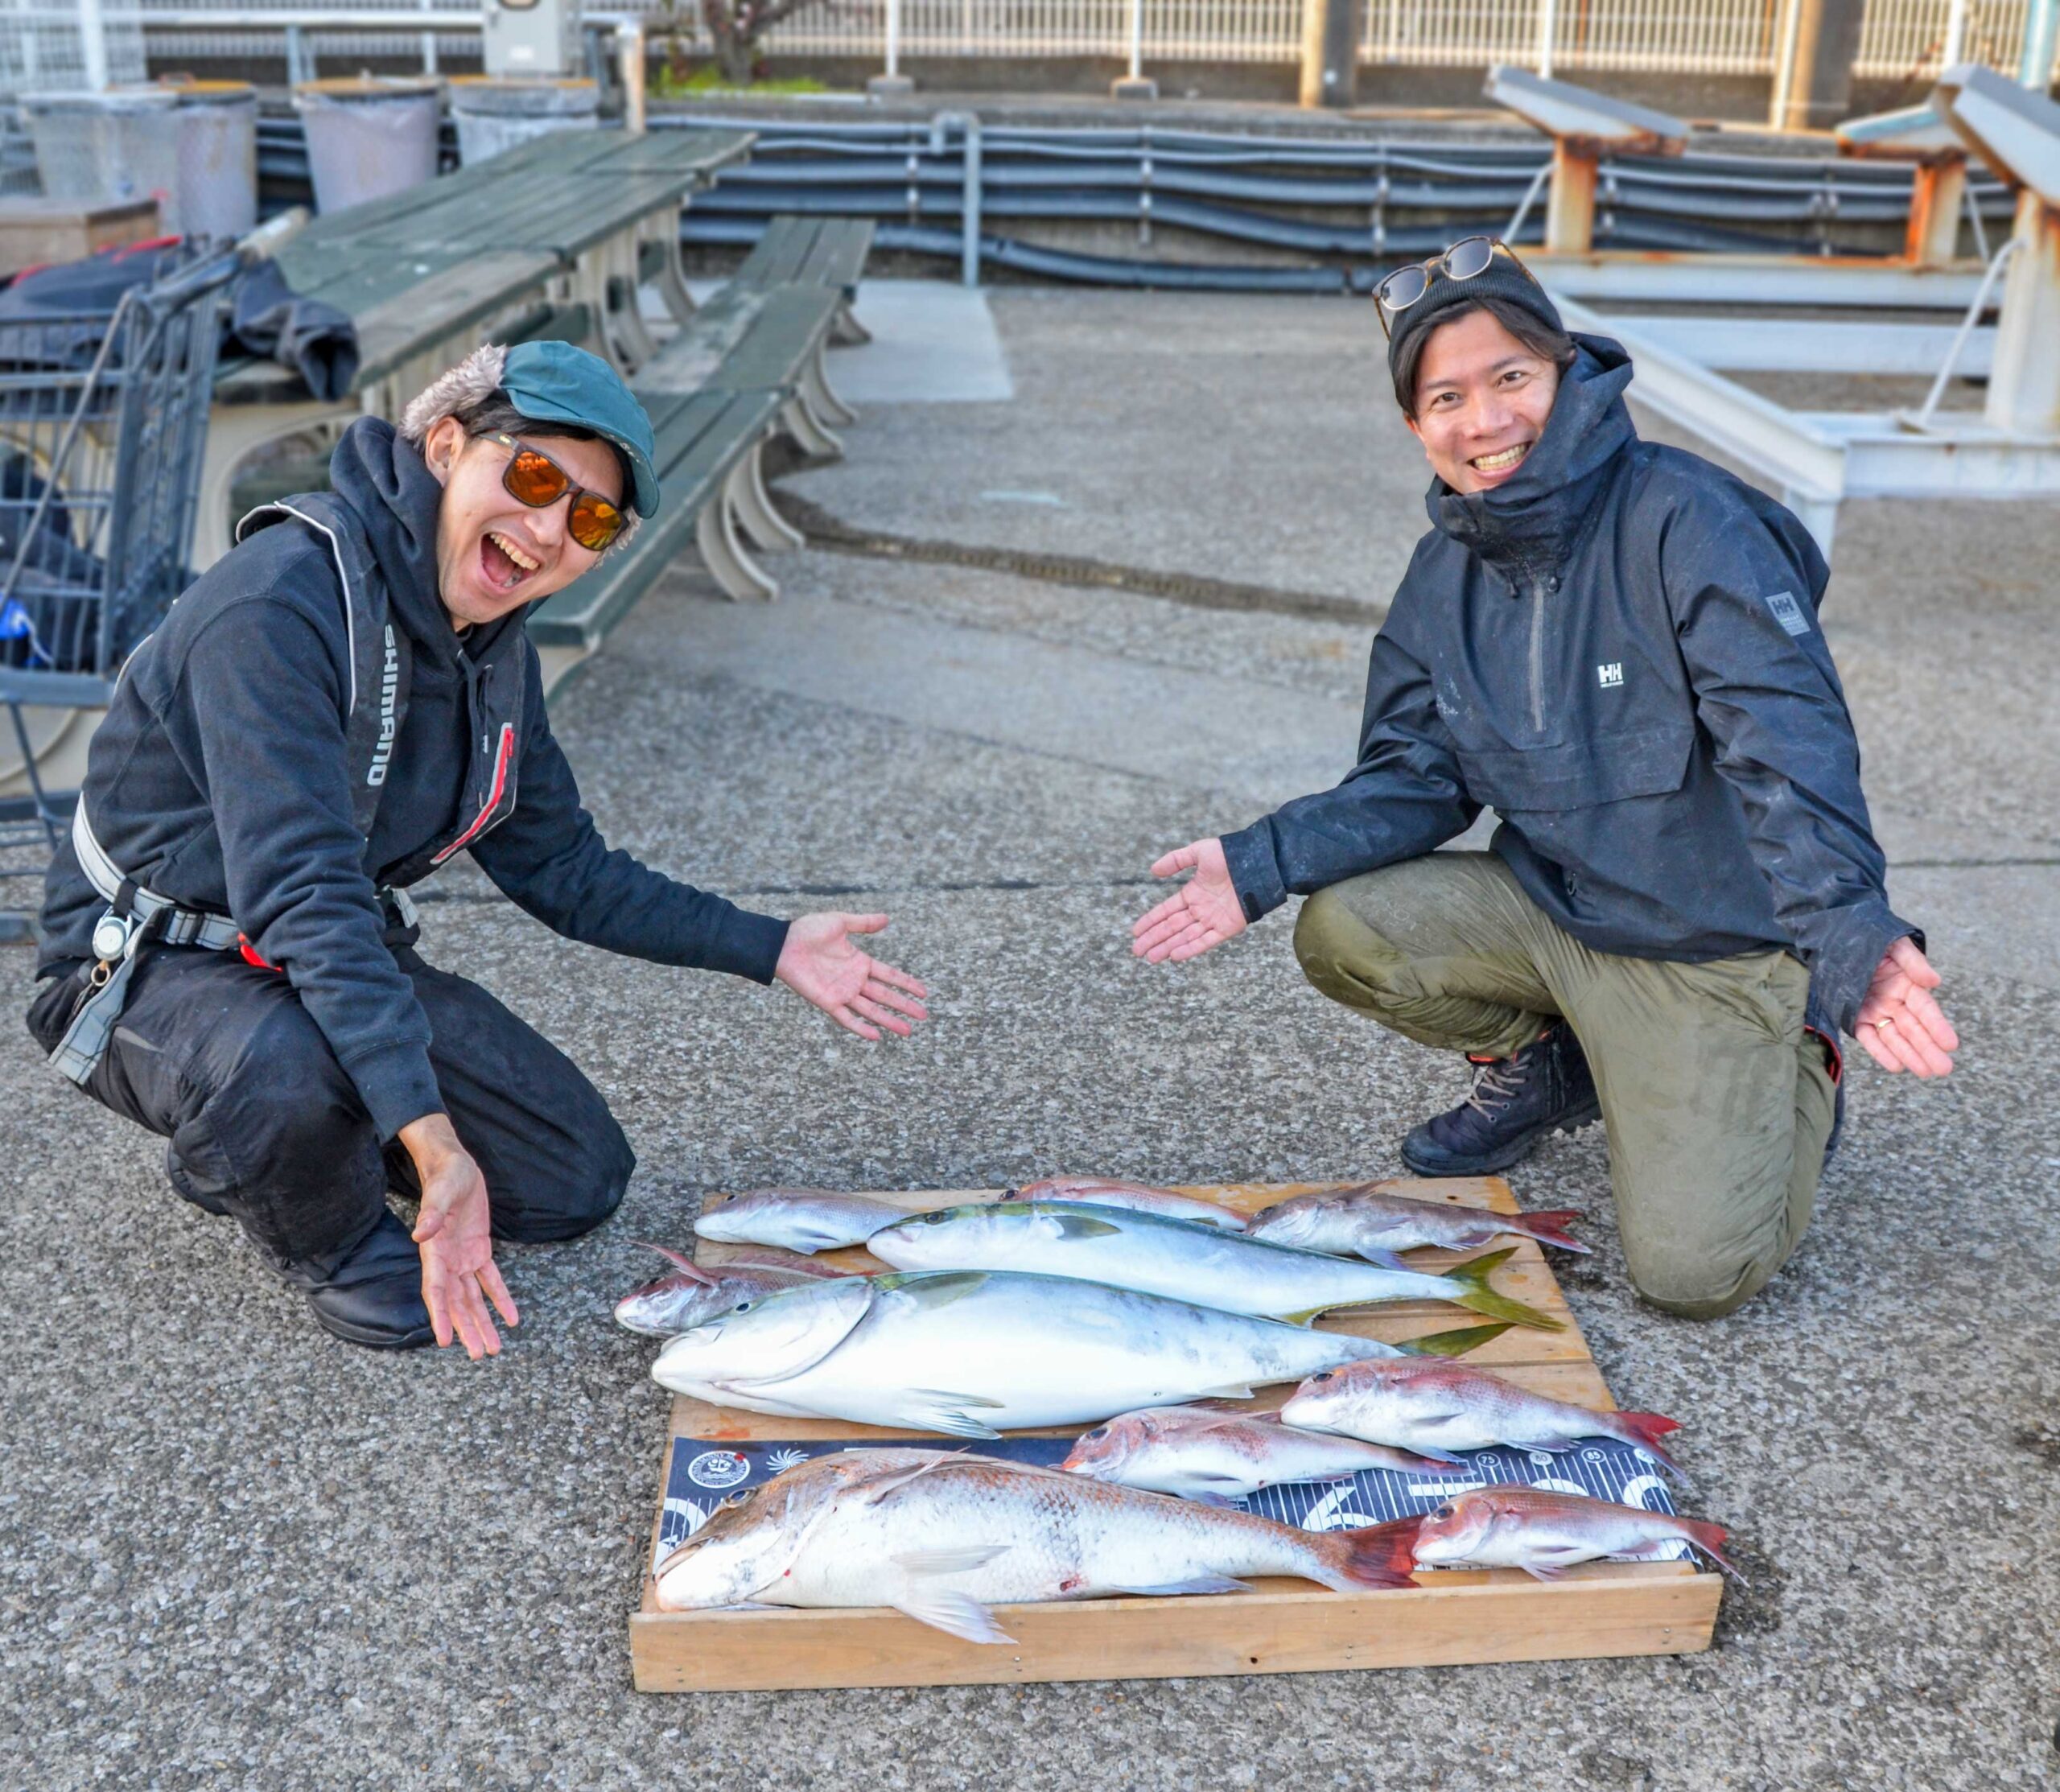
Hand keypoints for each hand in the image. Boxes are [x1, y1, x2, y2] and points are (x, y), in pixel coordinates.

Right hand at [402, 1113, 518, 1358]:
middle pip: (456, 1302)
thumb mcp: (442, 1190)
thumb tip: (420, 1234)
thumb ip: (432, 1212)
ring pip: (472, 1298)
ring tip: (492, 1348)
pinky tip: (511, 1318)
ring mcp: (463, 1258)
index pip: (436, 1289)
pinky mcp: (478, 1251)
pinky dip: (500, 1299)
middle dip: (466, 1328)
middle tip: (477, 1355)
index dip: (440, 1315)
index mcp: (434, 1250)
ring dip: (482, 1322)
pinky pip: (490, 1280)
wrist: (454, 1164)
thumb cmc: (445, 1175)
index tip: (444, 1341)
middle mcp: (447, 1260)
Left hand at [775, 912, 929, 1041]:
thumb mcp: (840, 922)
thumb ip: (863, 923)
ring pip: (871, 1010)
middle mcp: (854, 980)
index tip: (924, 992)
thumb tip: (888, 919)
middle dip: (905, 1006)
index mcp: (860, 962)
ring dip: (889, 1020)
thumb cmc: (808, 930)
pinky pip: (847, 1018)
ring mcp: (842, 992)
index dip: (907, 983)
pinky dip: (860, 1028)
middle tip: (924, 1015)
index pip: (890, 975)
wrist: (783, 943)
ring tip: (908, 1031)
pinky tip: (876, 1036)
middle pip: (885, 996)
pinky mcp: (828, 1002)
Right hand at [1132, 838, 1247, 963]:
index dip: (1150, 921)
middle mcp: (1201, 909)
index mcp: (1193, 893)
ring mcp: (1213, 920)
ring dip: (1167, 947)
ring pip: (1185, 937)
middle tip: (1136, 951)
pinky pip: (1206, 941)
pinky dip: (1191, 948)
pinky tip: (1174, 956)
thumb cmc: (1230, 854)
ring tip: (1150, 958)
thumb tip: (1152, 870)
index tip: (1135, 932)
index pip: (1166, 911)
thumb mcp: (1199, 852)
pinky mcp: (1228, 928)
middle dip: (1154, 939)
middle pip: (1172, 928)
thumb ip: (1176, 860)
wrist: (1258, 862)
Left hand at [1853, 937, 1956, 1076]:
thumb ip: (1913, 962)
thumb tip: (1933, 981)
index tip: (1951, 1044)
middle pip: (1914, 1029)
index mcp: (1907, 985)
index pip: (1925, 1009)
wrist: (1838, 939)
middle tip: (1944, 1069)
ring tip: (1926, 1072)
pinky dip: (1881, 1052)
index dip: (1937, 1026)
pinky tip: (1896, 1066)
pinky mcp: (1856, 1018)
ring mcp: (1876, 1011)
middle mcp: (1895, 1002)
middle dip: (1928, 1049)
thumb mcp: (1895, 945)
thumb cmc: (1872, 940)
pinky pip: (1869, 1037)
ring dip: (1910, 1055)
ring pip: (1895, 1038)